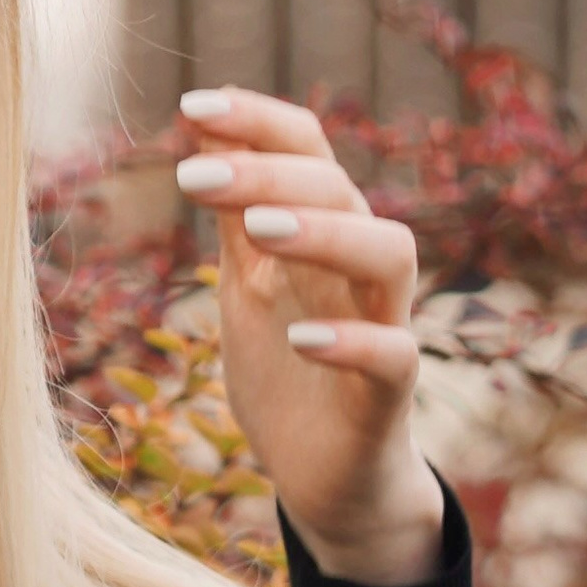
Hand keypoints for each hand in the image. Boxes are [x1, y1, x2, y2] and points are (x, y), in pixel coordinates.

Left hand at [171, 86, 443, 586]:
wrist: (326, 478)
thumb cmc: (288, 366)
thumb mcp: (247, 280)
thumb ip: (235, 210)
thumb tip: (203, 127)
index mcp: (322, 231)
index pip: (308, 149)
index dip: (257, 120)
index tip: (190, 108)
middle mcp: (358, 269)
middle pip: (341, 188)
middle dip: (269, 172)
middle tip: (193, 177)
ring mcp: (382, 327)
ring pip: (389, 254)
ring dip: (324, 232)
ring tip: (257, 228)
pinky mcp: (388, 397)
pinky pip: (396, 356)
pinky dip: (353, 342)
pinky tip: (299, 337)